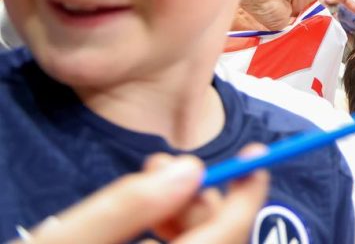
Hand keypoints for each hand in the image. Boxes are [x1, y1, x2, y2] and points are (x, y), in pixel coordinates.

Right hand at [24, 152, 267, 243]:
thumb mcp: (61, 243)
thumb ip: (124, 207)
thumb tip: (189, 170)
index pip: (227, 238)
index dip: (247, 195)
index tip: (256, 157)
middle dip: (200, 198)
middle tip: (161, 164)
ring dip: (182, 216)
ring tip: (144, 184)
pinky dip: (166, 238)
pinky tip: (139, 222)